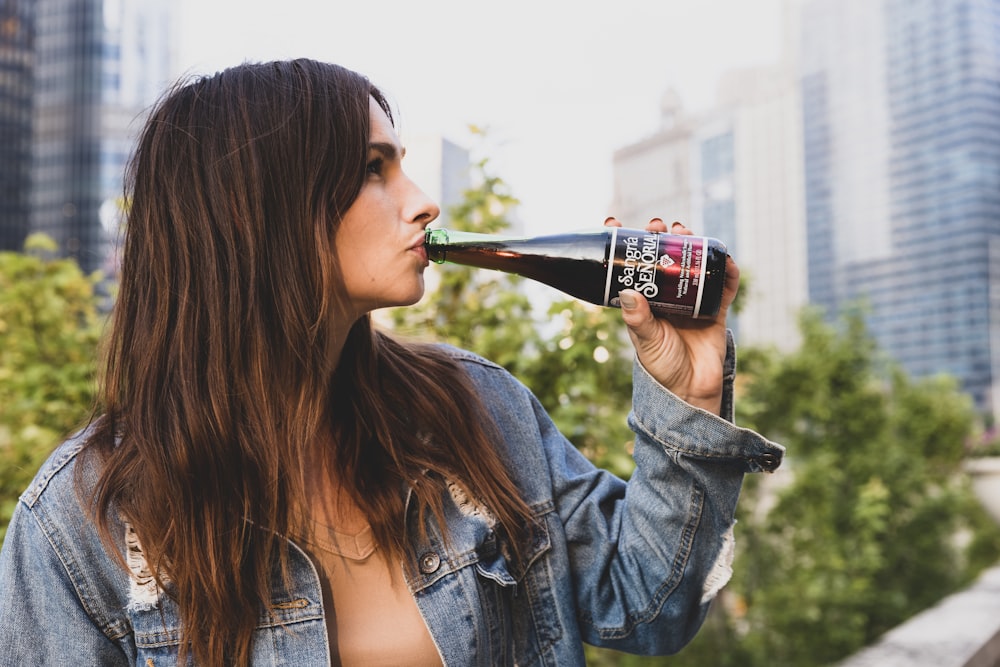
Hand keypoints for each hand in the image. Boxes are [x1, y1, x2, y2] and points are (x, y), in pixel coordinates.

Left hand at [603, 217, 737, 414]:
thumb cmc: (662, 366)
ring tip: (684, 230)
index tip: (615, 223)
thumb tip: (629, 292)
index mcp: (645, 300)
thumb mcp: (646, 340)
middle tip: (657, 226)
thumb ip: (639, 319)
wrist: (690, 391)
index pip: (632, 266)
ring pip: (694, 263)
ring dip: (692, 243)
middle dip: (661, 236)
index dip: (626, 245)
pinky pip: (724, 285)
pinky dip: (727, 270)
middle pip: (665, 257)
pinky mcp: (716, 308)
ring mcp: (692, 299)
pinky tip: (726, 258)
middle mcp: (667, 295)